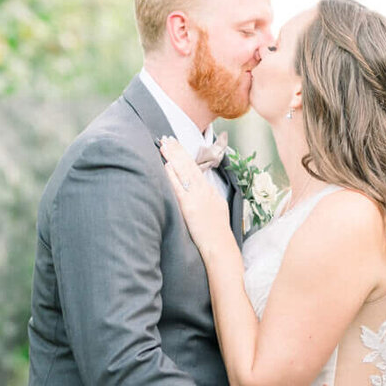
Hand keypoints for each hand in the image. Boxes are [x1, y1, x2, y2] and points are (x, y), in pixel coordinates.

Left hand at [160, 137, 230, 256]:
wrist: (220, 247)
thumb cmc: (218, 233)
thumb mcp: (218, 209)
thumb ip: (208, 198)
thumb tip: (200, 190)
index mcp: (210, 191)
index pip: (195, 168)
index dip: (185, 155)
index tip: (177, 144)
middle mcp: (204, 191)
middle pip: (189, 166)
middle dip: (178, 150)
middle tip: (167, 138)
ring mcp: (197, 198)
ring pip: (184, 172)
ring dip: (174, 157)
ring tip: (164, 145)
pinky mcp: (189, 207)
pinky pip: (179, 188)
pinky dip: (173, 175)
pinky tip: (167, 165)